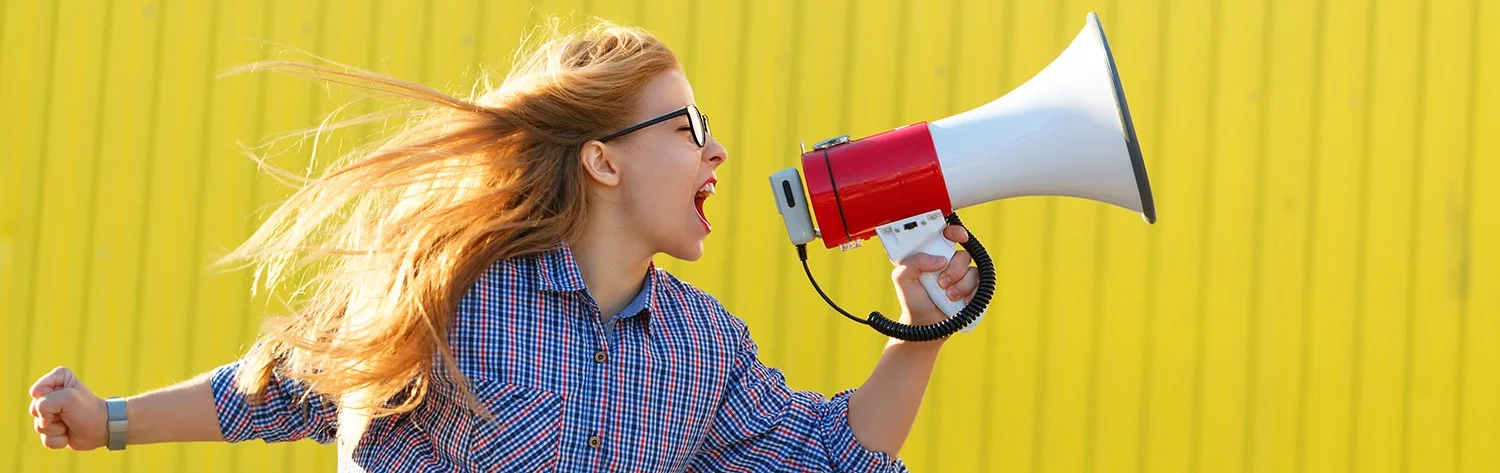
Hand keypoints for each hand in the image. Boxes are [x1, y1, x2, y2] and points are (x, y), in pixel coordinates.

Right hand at [28, 366, 107, 449]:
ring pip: (38, 427)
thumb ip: (44, 403)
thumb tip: (41, 423)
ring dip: (56, 429)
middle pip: (34, 410)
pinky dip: (58, 440)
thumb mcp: (67, 398)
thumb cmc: (88, 410)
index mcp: (57, 379)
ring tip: (69, 424)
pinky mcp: (53, 430)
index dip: (48, 399)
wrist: (103, 429)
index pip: (36, 391)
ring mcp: (51, 414)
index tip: (67, 398)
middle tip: (68, 414)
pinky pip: (45, 440)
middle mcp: (51, 395)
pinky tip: (69, 435)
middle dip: (50, 416)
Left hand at [889, 225, 979, 345]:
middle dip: (953, 270)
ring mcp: (961, 276)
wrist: (924, 326)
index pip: (946, 236)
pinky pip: (980, 284)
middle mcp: (948, 263)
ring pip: (971, 270)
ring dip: (960, 285)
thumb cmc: (913, 300)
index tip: (957, 236)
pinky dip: (971, 293)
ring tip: (948, 296)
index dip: (954, 232)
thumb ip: (912, 263)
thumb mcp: (902, 279)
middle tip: (941, 283)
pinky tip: (961, 301)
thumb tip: (939, 260)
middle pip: (962, 255)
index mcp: (932, 255)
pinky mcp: (971, 289)